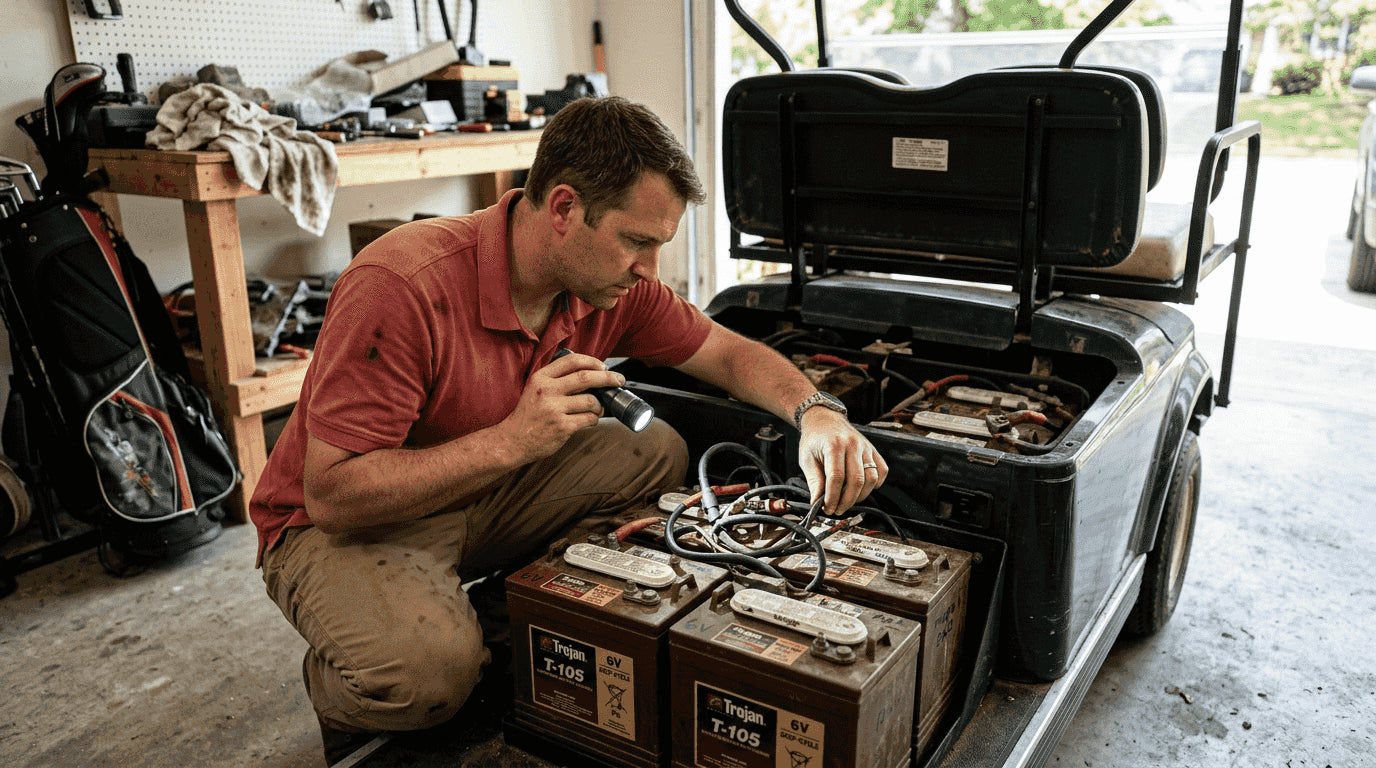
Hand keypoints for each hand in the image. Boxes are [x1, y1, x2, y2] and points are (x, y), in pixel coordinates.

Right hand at [498, 351, 625, 461]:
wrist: (512, 441)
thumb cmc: (528, 415)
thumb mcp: (535, 389)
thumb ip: (556, 379)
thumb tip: (590, 373)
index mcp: (541, 378)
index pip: (572, 361)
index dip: (593, 361)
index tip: (604, 366)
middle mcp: (547, 390)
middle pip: (586, 377)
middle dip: (607, 378)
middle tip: (618, 380)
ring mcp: (554, 409)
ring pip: (590, 400)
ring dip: (600, 405)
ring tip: (597, 408)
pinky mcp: (562, 426)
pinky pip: (588, 419)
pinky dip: (594, 419)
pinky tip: (590, 420)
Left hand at [797, 407, 887, 515]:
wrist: (824, 420)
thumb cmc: (815, 439)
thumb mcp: (807, 459)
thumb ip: (814, 481)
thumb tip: (817, 503)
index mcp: (834, 445)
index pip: (836, 477)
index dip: (832, 497)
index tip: (828, 508)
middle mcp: (852, 445)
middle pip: (856, 480)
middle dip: (847, 501)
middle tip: (837, 509)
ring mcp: (865, 447)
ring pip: (872, 478)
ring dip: (861, 495)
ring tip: (847, 500)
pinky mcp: (873, 450)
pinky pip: (882, 470)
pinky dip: (876, 484)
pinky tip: (862, 489)